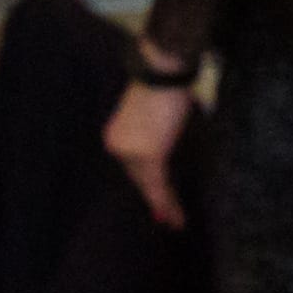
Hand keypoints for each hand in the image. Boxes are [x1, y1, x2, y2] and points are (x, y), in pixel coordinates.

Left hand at [106, 66, 193, 228]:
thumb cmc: (167, 86)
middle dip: (156, 200)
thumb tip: (167, 148)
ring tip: (175, 221)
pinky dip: (164, 201)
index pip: (133, 168)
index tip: (155, 205)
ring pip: (148, 184)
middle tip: (167, 221)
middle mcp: (117, 147)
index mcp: (117, 138)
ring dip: (164, 204)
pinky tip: (170, 217)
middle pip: (139, 179)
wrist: (163, 71)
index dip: (146, 186)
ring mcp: (129, 152)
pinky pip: (156, 184)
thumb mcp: (158, 116)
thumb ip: (159, 136)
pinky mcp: (147, 155)